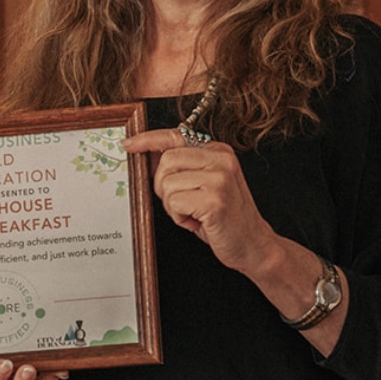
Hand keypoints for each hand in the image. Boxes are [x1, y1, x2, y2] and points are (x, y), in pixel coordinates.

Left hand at [123, 126, 275, 277]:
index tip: (127, 144)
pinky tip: (197, 222)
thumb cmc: (223, 217)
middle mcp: (222, 159)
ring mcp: (220, 178)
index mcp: (218, 151)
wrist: (253, 245)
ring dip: (172, 206)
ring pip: (167, 183)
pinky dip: (178, 217)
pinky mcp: (215, 199)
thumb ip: (182, 167)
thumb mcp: (204, 184)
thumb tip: (146, 154)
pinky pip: (174, 203)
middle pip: (166, 161)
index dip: (148, 140)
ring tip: (193, 213)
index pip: (176, 135)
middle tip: (181, 204)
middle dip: (163, 186)